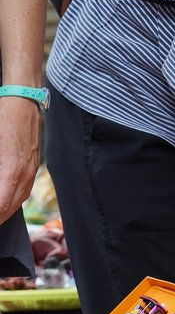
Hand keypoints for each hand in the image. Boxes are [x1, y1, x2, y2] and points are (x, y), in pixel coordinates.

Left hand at [0, 96, 39, 222]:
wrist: (22, 102)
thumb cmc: (2, 120)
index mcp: (11, 171)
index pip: (0, 206)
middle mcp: (25, 174)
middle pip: (9, 208)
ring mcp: (31, 169)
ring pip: (18, 200)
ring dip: (4, 211)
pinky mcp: (33, 164)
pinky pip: (24, 190)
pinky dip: (13, 200)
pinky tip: (4, 200)